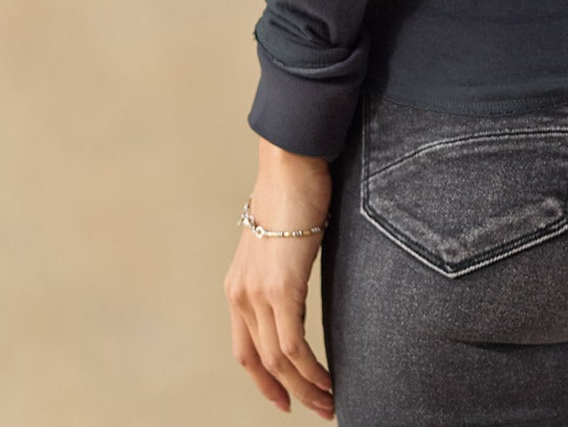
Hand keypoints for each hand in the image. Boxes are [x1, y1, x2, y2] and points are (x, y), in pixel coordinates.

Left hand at [224, 143, 335, 416]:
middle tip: (317, 408)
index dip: (264, 380)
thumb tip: (297, 277)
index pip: (245, 350)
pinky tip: (328, 378)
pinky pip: (293, 346)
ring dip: (305, 386)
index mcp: (238, 288)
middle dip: (288, 392)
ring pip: (279, 360)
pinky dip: (310, 369)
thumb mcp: (281, 241)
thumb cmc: (293, 193)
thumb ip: (282, 268)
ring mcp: (258, 294)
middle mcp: (241, 296)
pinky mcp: (281, 289)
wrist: (290, 165)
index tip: (286, 398)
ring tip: (329, 401)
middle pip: (261, 363)